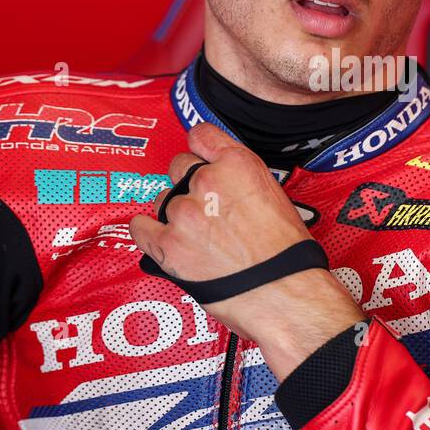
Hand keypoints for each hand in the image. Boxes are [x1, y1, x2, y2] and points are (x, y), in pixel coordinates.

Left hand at [129, 123, 364, 376]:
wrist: (284, 295)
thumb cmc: (289, 255)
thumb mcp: (274, 197)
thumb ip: (242, 182)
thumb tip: (228, 186)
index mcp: (238, 164)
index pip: (201, 134)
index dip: (199, 148)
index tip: (198, 156)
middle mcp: (207, 181)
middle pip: (179, 166)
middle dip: (188, 185)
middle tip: (203, 209)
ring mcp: (183, 212)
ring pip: (162, 200)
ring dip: (172, 214)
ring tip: (194, 237)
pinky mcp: (166, 244)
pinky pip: (140, 228)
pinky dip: (149, 234)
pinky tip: (164, 242)